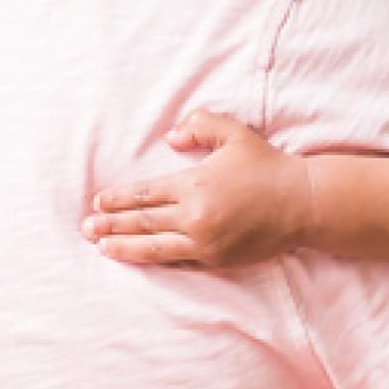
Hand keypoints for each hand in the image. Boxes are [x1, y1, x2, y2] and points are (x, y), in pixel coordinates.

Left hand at [84, 110, 311, 269]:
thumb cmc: (267, 166)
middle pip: (143, 223)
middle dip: (111, 225)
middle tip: (86, 229)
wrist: (302, 204)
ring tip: (102, 249)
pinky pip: (180, 262)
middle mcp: (195, 217)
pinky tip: (141, 260)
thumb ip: (199, 126)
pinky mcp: (218, 260)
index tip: (99, 201)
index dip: (119, 199)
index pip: (145, 194)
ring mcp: (206, 243)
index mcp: (195, 185)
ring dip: (125, 248)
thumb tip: (170, 139)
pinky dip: (157, 261)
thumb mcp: (234, 133)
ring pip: (155, 248)